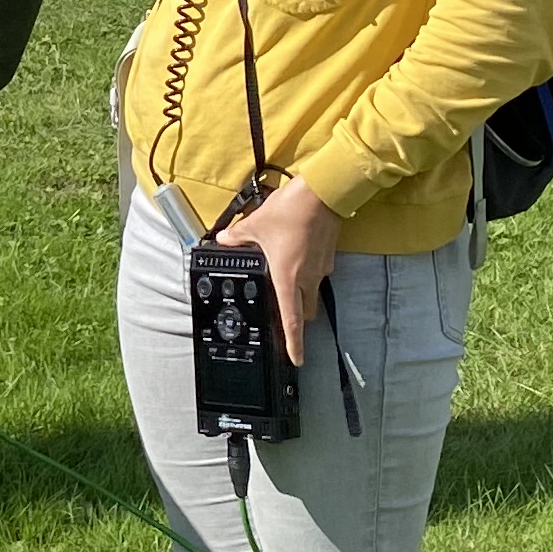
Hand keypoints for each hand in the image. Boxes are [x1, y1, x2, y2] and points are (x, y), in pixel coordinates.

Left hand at [219, 174, 338, 366]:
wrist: (323, 192)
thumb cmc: (291, 211)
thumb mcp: (256, 224)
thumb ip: (238, 236)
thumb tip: (224, 239)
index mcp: (288, 277)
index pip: (291, 320)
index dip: (294, 343)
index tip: (296, 359)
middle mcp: (307, 278)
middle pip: (305, 312)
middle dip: (296, 320)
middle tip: (283, 317)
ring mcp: (321, 267)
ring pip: (311, 293)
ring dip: (301, 295)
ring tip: (284, 281)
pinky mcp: (328, 256)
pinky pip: (317, 274)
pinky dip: (307, 274)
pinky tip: (294, 258)